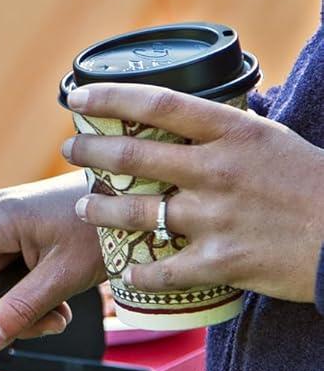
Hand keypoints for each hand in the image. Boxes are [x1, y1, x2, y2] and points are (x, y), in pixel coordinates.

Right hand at [0, 173, 102, 370]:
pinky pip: (6, 277)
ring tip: (51, 321)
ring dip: (17, 312)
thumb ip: (20, 310)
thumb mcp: (64, 276)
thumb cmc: (105, 225)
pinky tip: (52, 309)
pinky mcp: (18, 236)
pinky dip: (25, 299)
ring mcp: (5, 227)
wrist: (137, 199)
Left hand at [64, 82, 323, 303]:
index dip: (111, 98)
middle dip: (91, 152)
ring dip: (101, 210)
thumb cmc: (317, 185)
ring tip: (85, 207)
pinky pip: (163, 269)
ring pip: (136, 212)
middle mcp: (218, 171)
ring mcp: (217, 217)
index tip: (78, 98)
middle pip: (134, 156)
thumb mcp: (274, 141)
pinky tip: (124, 272)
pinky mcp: (223, 261)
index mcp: (234, 133)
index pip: (159, 104)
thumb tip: (194, 114)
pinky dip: (137, 273)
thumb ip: (230, 131)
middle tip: (71, 151)